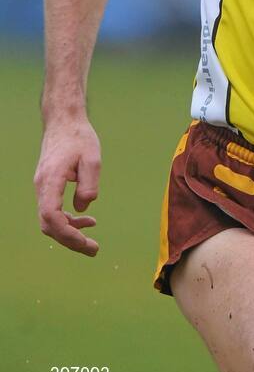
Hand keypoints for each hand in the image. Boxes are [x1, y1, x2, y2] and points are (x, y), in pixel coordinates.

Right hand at [34, 117, 100, 256]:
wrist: (64, 121)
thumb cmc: (79, 137)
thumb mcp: (92, 157)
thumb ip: (89, 184)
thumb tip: (83, 207)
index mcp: (51, 179)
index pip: (51, 215)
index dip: (66, 233)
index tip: (85, 242)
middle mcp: (42, 186)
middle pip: (49, 223)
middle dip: (70, 240)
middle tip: (93, 249)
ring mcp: (42, 187)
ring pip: (50, 219)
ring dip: (69, 232)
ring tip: (92, 241)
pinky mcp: (47, 186)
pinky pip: (53, 210)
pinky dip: (68, 219)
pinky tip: (87, 219)